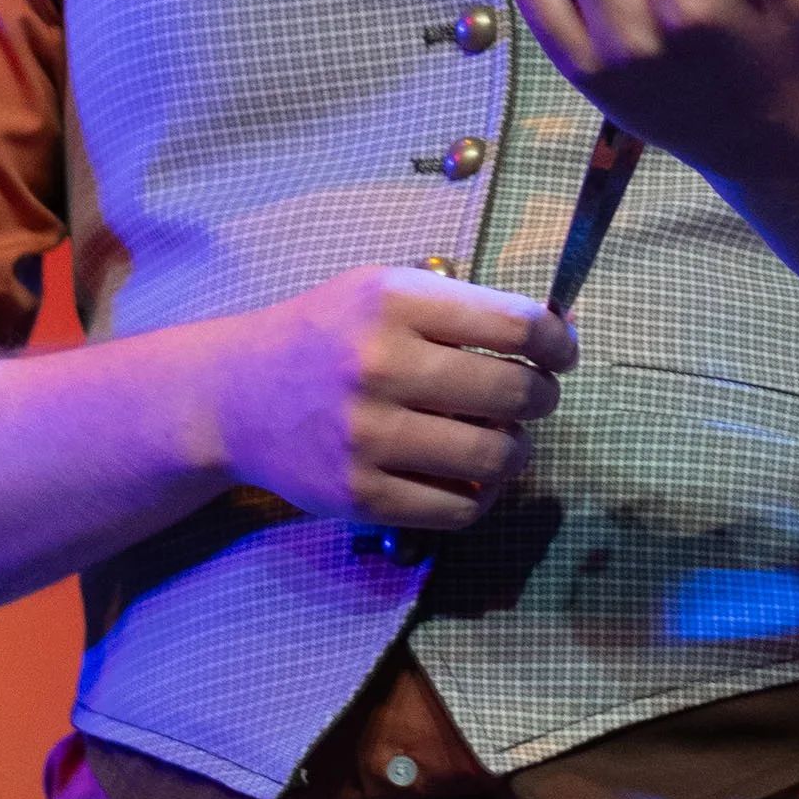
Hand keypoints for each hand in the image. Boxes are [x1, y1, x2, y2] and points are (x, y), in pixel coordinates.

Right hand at [197, 265, 573, 530]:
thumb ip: (463, 307)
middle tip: (535, 396)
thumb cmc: (326, 335)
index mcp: (393, 302)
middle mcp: (380, 367)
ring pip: (495, 456)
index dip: (557, 341)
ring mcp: (369, 437)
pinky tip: (470, 474)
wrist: (236, 396)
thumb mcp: (383, 290)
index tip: (562, 352)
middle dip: (542, 396)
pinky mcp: (360, 496)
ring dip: (517, 449)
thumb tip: (558, 332)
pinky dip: (480, 494)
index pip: (515, 324)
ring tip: (504, 437)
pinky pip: (458, 507)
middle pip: (513, 392)